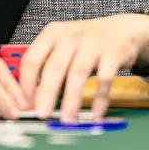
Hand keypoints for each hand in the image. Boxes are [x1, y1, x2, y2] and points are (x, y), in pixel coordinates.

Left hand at [19, 13, 148, 121]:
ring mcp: (92, 44)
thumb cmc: (87, 42)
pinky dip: (99, 99)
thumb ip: (49, 70)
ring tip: (68, 120)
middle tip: (42, 114)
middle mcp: (71, 37)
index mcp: (52, 34)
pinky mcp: (113, 53)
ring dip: (72, 100)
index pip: (32, 59)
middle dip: (47, 94)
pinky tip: (96, 113)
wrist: (122, 30)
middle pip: (54, 67)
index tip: (26, 104)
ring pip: (78, 74)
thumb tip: (35, 101)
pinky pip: (104, 79)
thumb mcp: (64, 47)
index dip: (27, 84)